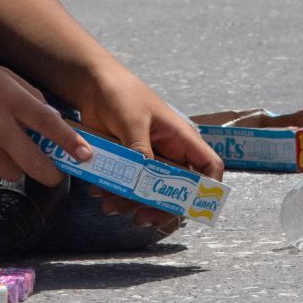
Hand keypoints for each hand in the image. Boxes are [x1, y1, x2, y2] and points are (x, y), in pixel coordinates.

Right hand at [0, 56, 89, 186]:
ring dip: (18, 166)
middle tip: (56, 174)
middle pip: (33, 162)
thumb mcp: (4, 76)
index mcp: (9, 98)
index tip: (85, 155)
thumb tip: (55, 123)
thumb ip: (30, 97)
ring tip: (8, 148)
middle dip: (51, 174)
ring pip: (12, 173)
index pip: (47, 123)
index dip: (69, 142)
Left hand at [77, 66, 225, 231]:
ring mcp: (149, 162)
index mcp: (181, 139)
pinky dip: (116, 195)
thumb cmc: (122, 93)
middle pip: (178, 191)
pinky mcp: (129, 165)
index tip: (192, 207)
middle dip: (159, 207)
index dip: (208, 188)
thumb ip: (139, 147)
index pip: (209, 166)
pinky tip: (99, 192)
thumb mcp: (133, 119)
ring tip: (108, 204)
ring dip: (131, 203)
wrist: (93, 86)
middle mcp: (169, 154)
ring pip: (150, 194)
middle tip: (139, 216)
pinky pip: (128, 188)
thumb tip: (143, 176)